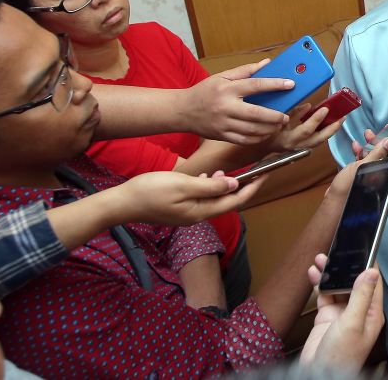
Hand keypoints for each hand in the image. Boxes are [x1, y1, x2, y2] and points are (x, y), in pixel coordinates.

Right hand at [110, 169, 265, 225]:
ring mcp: (187, 213)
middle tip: (257, 171)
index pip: (235, 201)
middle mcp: (197, 216)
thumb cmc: (150, 191)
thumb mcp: (183, 185)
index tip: (266, 174)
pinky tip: (205, 177)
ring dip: (225, 187)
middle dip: (244, 187)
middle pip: (228, 202)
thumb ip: (209, 186)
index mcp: (201, 212)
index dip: (253, 188)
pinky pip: (201, 198)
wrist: (122, 203)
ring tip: (230, 173)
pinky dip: (208, 187)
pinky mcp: (179, 208)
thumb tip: (233, 185)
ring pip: (214, 200)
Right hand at [181, 59, 291, 144]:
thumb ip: (245, 71)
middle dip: (275, 116)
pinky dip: (258, 138)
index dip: (275, 84)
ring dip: (269, 129)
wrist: (182, 111)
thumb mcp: (221, 76)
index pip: (255, 85)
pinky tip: (265, 133)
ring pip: (252, 130)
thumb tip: (267, 64)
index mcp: (227, 89)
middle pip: (256, 113)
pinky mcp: (222, 136)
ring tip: (278, 125)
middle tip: (286, 115)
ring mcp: (223, 124)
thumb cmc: (204, 92)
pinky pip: (244, 140)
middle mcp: (226, 107)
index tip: (290, 84)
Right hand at [271, 103, 344, 151]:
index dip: (316, 119)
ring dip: (331, 130)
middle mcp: (298, 146)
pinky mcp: (305, 148)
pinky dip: (325, 132)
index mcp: (289, 139)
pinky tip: (331, 124)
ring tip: (340, 119)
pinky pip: (318, 140)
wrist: (264, 148)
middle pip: (319, 139)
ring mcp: (302, 149)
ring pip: (321, 141)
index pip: (306, 130)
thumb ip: (292, 113)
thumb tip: (309, 106)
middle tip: (342, 116)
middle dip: (332, 128)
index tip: (325, 108)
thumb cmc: (268, 132)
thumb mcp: (276, 121)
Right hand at [302, 254, 383, 370]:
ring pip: (337, 286)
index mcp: (372, 312)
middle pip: (354, 281)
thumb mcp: (353, 323)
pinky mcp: (327, 316)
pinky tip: (313, 273)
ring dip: (330, 272)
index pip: (373, 282)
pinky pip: (324, 294)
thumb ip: (361, 296)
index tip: (364, 246)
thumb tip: (371, 271)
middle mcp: (359, 311)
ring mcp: (342, 313)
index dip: (368, 264)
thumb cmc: (341, 355)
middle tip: (337, 249)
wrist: (318, 373)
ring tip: (320, 258)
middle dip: (345, 265)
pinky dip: (319, 283)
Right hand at [329, 132, 387, 199]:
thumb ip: (378, 153)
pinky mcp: (364, 172)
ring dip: (372, 143)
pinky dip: (362, 151)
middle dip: (385, 137)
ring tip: (366, 133)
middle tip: (384, 126)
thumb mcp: (364, 165)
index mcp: (387, 168)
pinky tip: (355, 145)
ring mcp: (373, 171)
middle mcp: (383, 169)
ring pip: (377, 153)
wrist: (336, 200)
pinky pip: (366, 158)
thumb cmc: (350, 185)